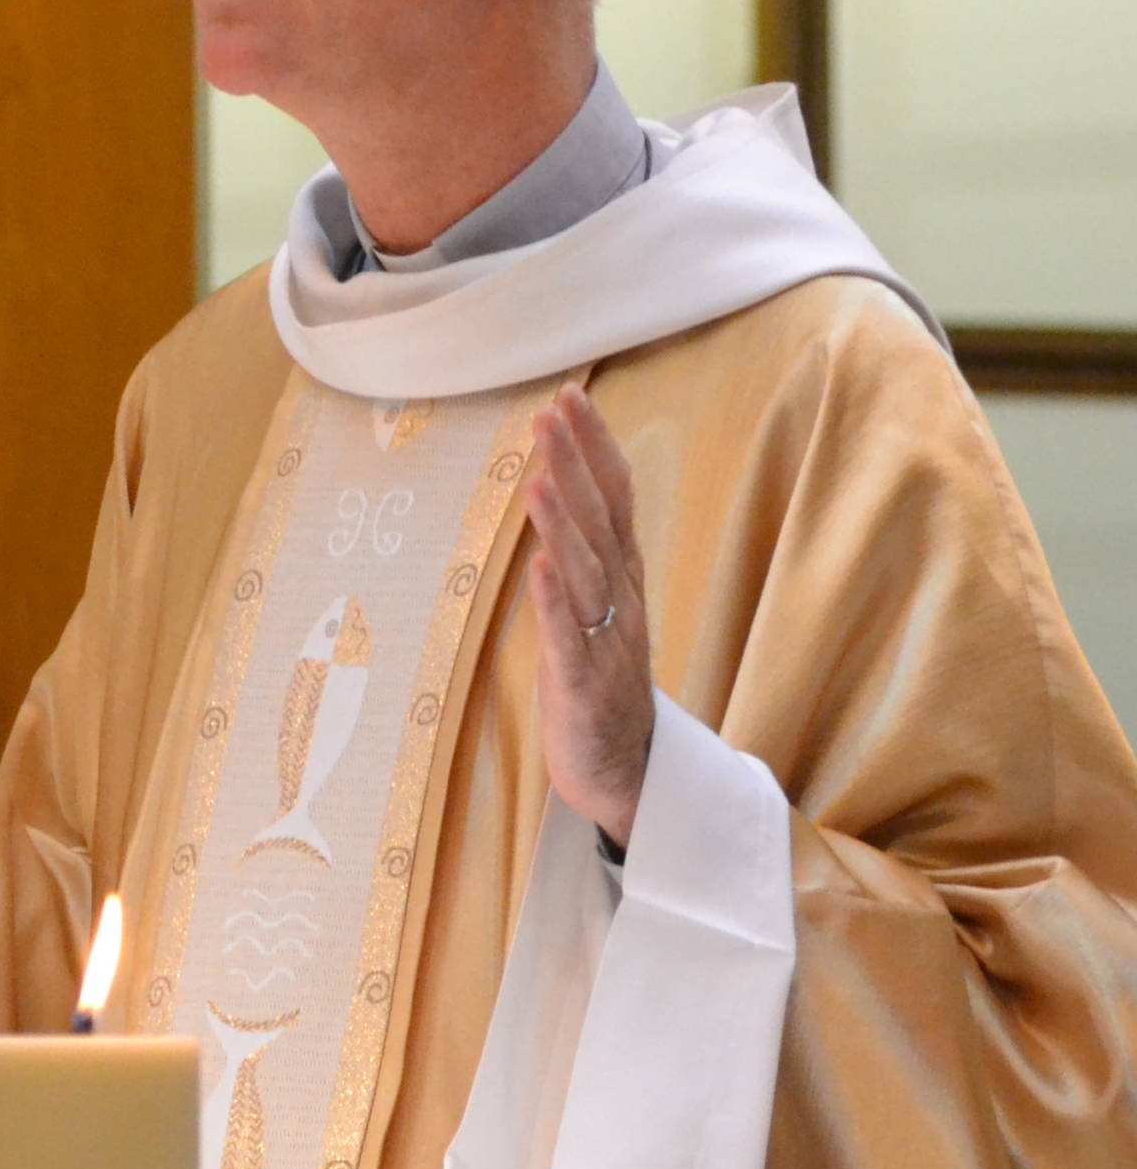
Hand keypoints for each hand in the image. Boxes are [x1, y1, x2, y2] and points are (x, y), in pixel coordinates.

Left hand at [523, 382, 652, 851]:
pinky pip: (569, 638)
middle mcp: (621, 600)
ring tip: (540, 477)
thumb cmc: (599, 680)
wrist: (627, 773)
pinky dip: (556, 601)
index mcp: (622, 578)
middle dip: (576, 464)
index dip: (593, 447)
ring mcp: (606, 643)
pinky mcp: (584, 686)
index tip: (569, 396)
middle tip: (554, 410)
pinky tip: (542, 566)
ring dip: (563, 524)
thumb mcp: (594, 605)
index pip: (613, 499)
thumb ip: (584, 549)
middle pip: (601, 522)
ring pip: (586, 573)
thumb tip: (559, 484)